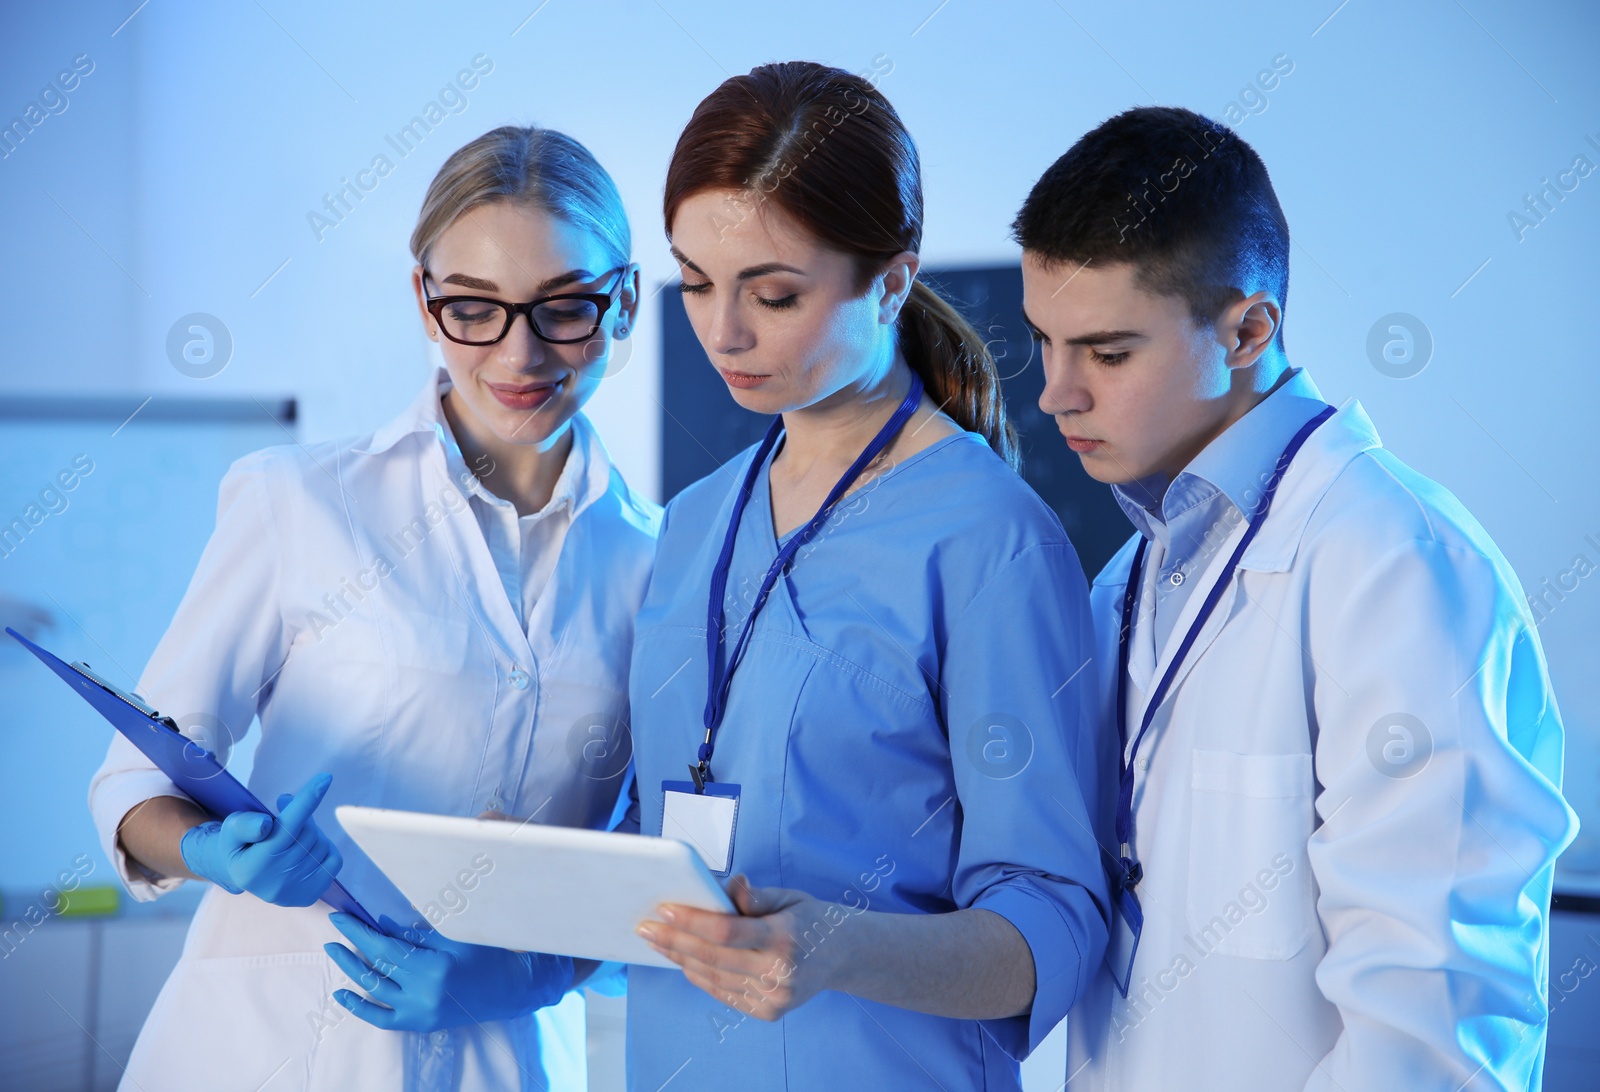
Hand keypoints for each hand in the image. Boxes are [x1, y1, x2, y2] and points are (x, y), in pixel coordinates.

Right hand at [178, 772, 341, 905]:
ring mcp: (295, 892)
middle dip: (302, 816)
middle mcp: (274, 883)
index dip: (306, 801)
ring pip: (321, 844)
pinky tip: (306, 848)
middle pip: (307, 833)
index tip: (325, 778)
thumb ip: (244, 825)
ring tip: (292, 835)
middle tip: (288, 814)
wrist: (245, 875)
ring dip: (312, 832)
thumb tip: (266, 824)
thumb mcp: (230, 830)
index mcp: (251, 867)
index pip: (286, 828)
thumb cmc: (238, 844)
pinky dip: (325, 848)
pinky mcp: (311, 895)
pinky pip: (334, 859)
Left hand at [325, 912, 573, 1030]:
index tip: (341, 917)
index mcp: (434, 967)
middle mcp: (423, 993)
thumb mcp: (457, 936)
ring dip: (351, 970)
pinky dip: (359, 1007)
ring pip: (373, 991)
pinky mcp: (420, 1024)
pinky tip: (342, 993)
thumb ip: (419, 934)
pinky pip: (381, 1019)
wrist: (510, 990)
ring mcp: (420, 1012)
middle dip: (351, 946)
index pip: (386, 947)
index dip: (360, 932)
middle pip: (376, 967)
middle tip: (333, 929)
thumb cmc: (488, 955)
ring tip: (335, 951)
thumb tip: (384, 923)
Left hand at [636, 876, 837, 1020]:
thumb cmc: (811, 919)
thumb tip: (726, 887)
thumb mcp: (789, 897)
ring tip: (657, 941)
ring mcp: (774, 997)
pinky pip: (723, 992)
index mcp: (784, 936)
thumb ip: (756, 896)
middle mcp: (779, 972)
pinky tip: (683, 960)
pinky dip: (700, 976)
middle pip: (713, 957)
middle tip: (645, 927)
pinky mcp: (768, 1012)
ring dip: (680, 958)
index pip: (726, 931)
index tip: (664, 909)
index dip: (691, 921)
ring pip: (714, 977)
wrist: (843, 955)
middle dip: (674, 940)